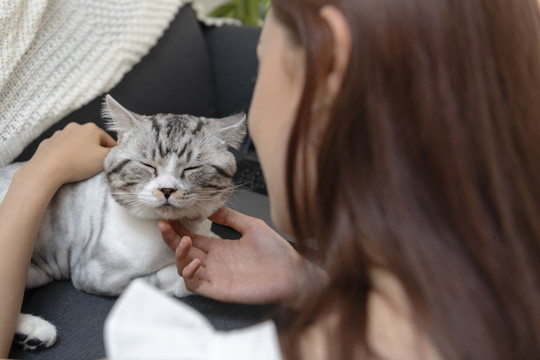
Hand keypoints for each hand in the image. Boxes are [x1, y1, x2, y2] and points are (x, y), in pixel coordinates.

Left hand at [22, 122, 115, 187]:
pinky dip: (65, 156)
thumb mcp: (104, 160)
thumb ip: (116, 154)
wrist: (46, 170)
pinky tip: (65, 165)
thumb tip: (118, 152)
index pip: (109, 141)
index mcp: (91, 128)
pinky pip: (62, 149)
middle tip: (94, 167)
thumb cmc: (78, 163)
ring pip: (77, 144)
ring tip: (78, 167)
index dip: (112, 154)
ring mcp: (60, 134)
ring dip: (80, 153)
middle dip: (95, 152)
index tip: (110, 164)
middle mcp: (75, 127)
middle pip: (92, 141)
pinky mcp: (48, 143)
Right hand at [160, 207, 322, 306]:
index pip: (192, 238)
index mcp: (220, 248)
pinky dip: (189, 273)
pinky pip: (195, 285)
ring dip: (179, 254)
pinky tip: (196, 261)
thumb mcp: (251, 226)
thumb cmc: (277, 252)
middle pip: (183, 251)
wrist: (292, 273)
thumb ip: (230, 217)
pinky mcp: (219, 290)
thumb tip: (210, 208)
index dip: (179, 228)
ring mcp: (215, 276)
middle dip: (171, 238)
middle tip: (164, 224)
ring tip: (185, 240)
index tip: (170, 216)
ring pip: (184, 268)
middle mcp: (214, 262)